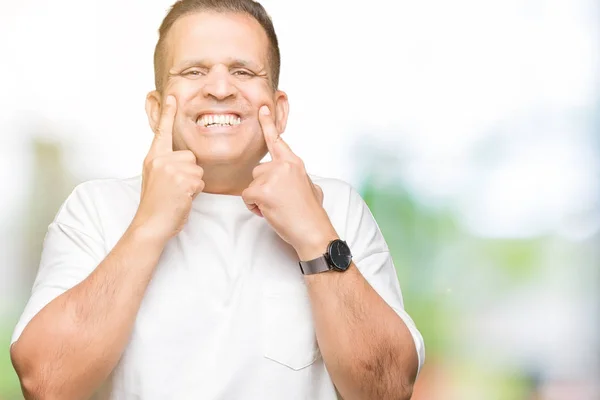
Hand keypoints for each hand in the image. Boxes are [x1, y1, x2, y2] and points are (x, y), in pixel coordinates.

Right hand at [132, 95, 204, 241]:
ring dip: (192, 183)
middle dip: (189, 172)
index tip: (172, 96)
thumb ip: (165, 164)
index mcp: (153, 157)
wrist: (150, 224)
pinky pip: (199, 180)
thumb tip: (180, 158)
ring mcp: (170, 169)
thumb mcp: (155, 178)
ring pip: (197, 169)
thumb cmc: (156, 205)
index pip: (162, 131)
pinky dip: (195, 192)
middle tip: (175, 188)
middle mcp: (160, 159)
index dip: (168, 114)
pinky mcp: (182, 179)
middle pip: (190, 156)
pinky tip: (182, 198)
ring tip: (178, 194)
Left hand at [242, 106, 335, 258]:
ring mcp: (272, 177)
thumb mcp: (310, 187)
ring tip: (277, 208)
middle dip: (263, 187)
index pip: (277, 141)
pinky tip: (270, 212)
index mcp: (295, 163)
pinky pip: (247, 197)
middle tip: (280, 202)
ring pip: (252, 184)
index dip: (268, 124)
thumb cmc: (311, 214)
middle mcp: (284, 165)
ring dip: (259, 198)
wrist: (313, 231)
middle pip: (258, 171)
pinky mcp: (262, 190)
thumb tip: (293, 180)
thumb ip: (296, 177)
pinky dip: (255, 207)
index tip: (263, 108)